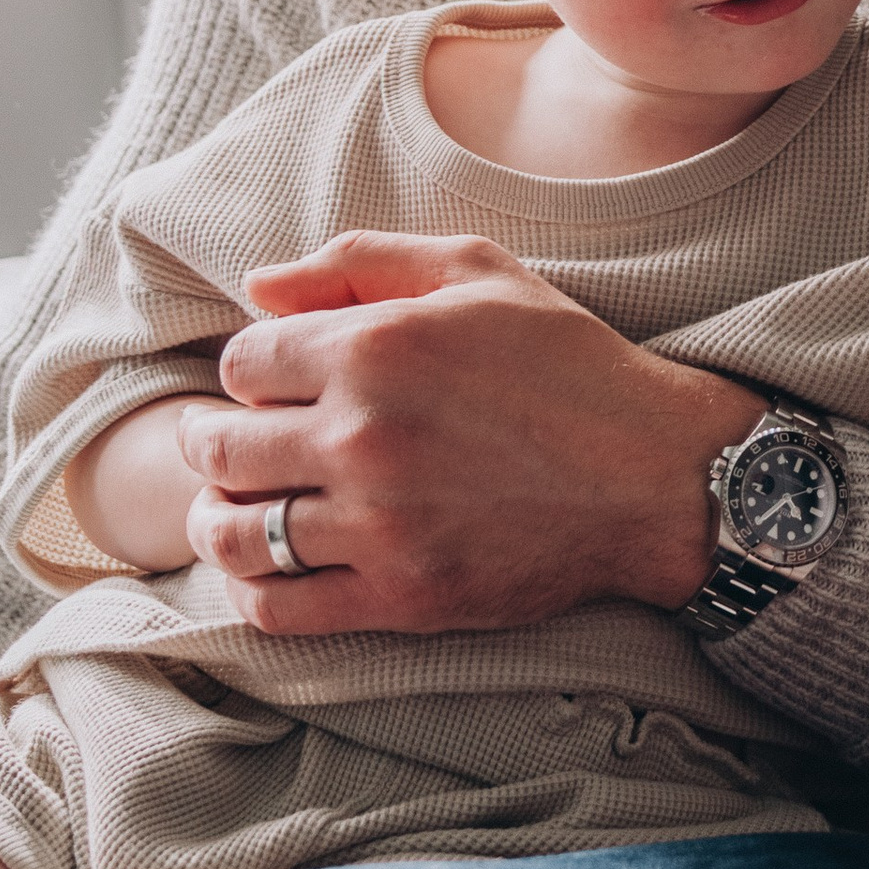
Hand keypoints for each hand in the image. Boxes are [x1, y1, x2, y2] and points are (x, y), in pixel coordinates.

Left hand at [177, 230, 762, 634]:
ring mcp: (378, 524)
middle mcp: (364, 435)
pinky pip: (277, 608)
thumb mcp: (479, 271)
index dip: (251, 368)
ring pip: (235, 533)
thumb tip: (257, 285)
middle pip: (220, 447)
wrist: (655, 475)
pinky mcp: (400, 597)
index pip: (242, 362)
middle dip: (214, 440)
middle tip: (231, 442)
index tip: (275, 382)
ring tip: (237, 506)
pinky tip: (268, 567)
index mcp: (378, 346)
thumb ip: (360, 260)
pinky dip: (250, 591)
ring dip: (219, 517)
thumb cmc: (569, 362)